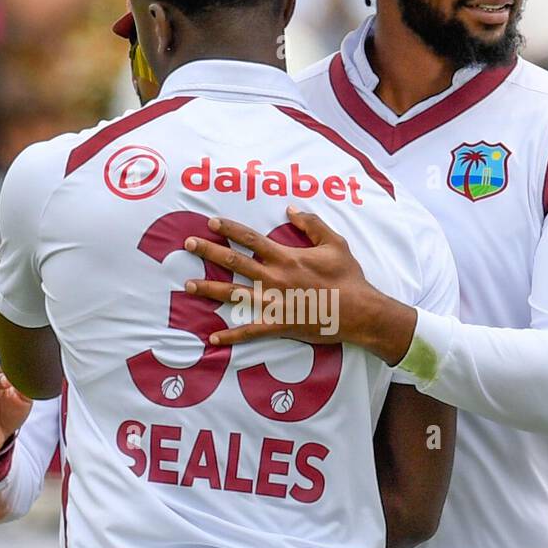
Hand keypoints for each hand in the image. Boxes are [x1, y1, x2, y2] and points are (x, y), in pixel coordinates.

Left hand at [182, 207, 416, 362]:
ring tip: (187, 285)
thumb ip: (312, 224)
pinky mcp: (279, 324)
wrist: (360, 311)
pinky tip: (212, 337)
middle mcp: (274, 277)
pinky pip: (250, 330)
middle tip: (188, 244)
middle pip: (234, 262)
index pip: (251, 238)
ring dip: (209, 289)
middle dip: (209, 251)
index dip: (230, 229)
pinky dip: (230, 335)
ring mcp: (274, 302)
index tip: (211, 223)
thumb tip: (291, 209)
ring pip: (234, 294)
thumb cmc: (349, 277)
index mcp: (286, 256)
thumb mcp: (335, 243)